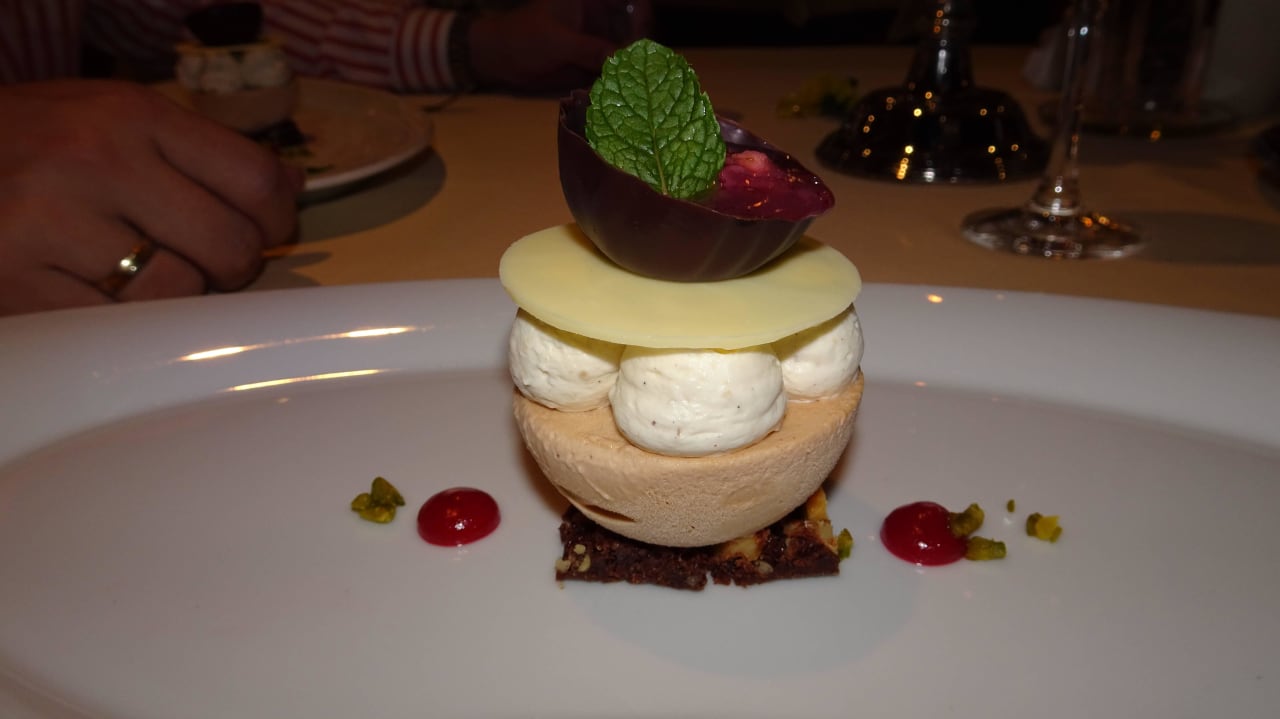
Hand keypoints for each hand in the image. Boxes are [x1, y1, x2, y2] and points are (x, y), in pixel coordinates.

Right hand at [0, 80, 302, 315]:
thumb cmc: (23, 144)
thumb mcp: (104, 119)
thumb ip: (192, 151)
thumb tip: (286, 189)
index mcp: (129, 116)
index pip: (254, 178)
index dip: (275, 218)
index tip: (265, 231)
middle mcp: (97, 162)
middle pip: (229, 243)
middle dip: (231, 265)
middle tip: (206, 263)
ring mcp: (54, 225)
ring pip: (178, 291)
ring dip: (175, 296)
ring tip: (140, 275)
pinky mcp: (22, 287)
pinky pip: (118, 327)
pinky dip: (124, 323)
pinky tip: (101, 298)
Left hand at [468, 0, 652, 92]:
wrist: (501, 58)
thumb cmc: (524, 38)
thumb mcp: (557, 41)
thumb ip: (588, 48)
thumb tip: (619, 58)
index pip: (631, 1)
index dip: (641, 15)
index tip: (641, 37)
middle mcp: (601, 15)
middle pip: (635, 26)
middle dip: (641, 45)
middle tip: (644, 69)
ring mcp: (599, 38)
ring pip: (628, 49)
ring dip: (633, 65)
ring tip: (636, 84)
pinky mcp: (594, 60)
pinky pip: (614, 67)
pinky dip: (620, 78)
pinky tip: (624, 91)